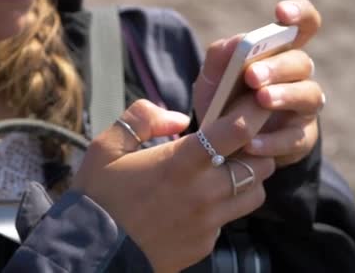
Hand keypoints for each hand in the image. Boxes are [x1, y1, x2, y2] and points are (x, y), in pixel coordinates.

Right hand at [73, 100, 274, 272]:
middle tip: (238, 142)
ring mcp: (208, 222)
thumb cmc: (99, 196)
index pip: (237, 131)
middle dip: (256, 148)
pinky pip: (227, 220)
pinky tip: (197, 204)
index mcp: (181, 163)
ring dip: (247, 179)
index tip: (255, 103)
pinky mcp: (205, 244)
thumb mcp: (106, 147)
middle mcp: (204, 192)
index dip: (253, 112)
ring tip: (223, 172)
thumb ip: (141, 119)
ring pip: (254, 194)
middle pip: (260, 164)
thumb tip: (178, 118)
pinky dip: (222, 207)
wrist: (95, 252)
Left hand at [193, 0, 323, 166]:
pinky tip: (251, 143)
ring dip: (285, 96)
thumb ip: (219, 58)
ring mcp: (303, 108)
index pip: (303, 25)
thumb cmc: (222, 102)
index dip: (299, 14)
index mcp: (279, 54)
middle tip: (253, 75)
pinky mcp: (300, 139)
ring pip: (310, 95)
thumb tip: (237, 41)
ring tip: (261, 100)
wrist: (220, 145)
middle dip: (277, 66)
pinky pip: (295, 138)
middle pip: (301, 63)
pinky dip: (273, 140)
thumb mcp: (211, 80)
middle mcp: (298, 77)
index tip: (280, 13)